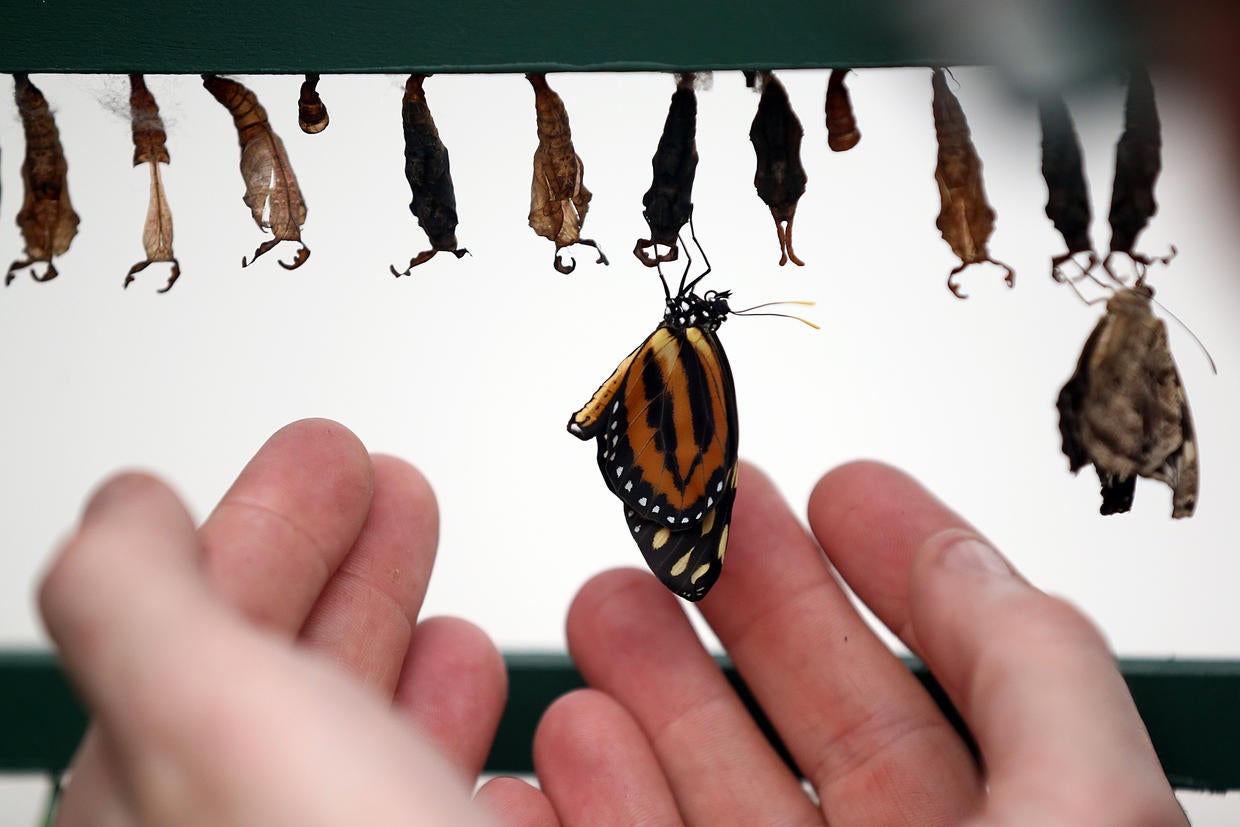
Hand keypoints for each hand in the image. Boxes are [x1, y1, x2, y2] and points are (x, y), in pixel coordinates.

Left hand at [39, 419, 510, 826]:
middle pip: (288, 666)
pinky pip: (434, 777)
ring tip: (427, 567)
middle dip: (344, 557)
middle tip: (383, 484)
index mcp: (160, 786)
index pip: (202, 624)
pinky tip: (468, 689)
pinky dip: (454, 715)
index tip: (325, 459)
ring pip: (361, 725)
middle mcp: (249, 823)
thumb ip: (136, 596)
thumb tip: (124, 507)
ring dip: (398, 629)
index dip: (267, 527)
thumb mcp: (196, 716)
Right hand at [522, 461, 1186, 825]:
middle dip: (747, 599)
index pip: (964, 682)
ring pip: (710, 792)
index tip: (842, 488)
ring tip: (605, 607)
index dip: (902, 568)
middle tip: (691, 513)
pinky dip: (578, 804)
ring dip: (651, 692)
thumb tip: (966, 551)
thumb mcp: (1081, 817)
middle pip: (821, 719)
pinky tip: (560, 748)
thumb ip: (1036, 673)